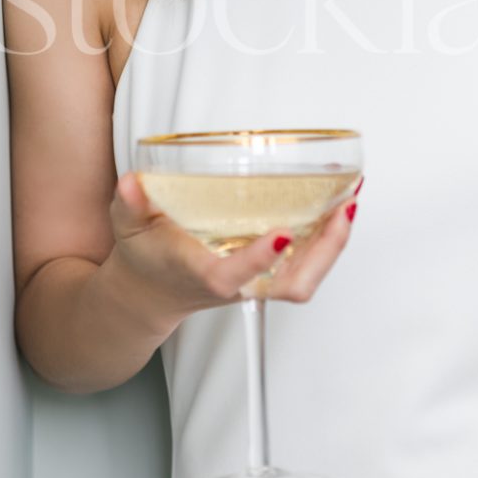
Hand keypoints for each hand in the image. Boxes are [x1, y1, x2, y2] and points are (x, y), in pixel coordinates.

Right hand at [109, 173, 357, 324]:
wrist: (150, 294)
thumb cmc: (145, 258)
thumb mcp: (128, 227)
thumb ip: (130, 204)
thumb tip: (132, 182)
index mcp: (202, 274)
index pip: (231, 276)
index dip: (258, 259)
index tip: (281, 234)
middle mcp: (237, 284)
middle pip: (292, 286)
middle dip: (325, 252)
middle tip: (344, 208)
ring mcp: (257, 282)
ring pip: (306, 279)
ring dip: (333, 244)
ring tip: (349, 200)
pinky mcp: (268, 275)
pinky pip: (307, 266)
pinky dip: (328, 240)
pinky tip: (339, 208)